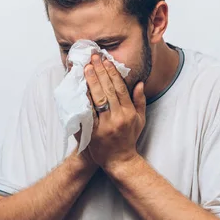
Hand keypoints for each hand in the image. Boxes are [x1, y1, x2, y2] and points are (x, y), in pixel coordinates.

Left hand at [83, 54, 146, 170]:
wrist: (119, 161)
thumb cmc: (129, 138)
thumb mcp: (140, 120)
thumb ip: (139, 100)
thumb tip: (140, 82)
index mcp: (129, 113)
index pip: (120, 88)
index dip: (113, 73)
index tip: (107, 61)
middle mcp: (118, 118)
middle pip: (108, 90)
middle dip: (100, 72)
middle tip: (93, 58)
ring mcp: (105, 126)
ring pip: (98, 99)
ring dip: (91, 82)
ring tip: (86, 68)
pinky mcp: (94, 133)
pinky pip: (88, 113)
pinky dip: (84, 100)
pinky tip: (80, 89)